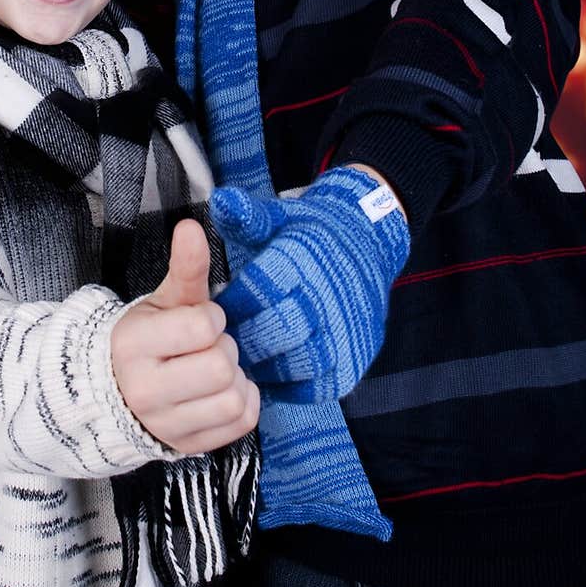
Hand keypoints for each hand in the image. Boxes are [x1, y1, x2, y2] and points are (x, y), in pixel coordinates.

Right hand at [110, 219, 259, 454]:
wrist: (112, 392)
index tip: (200, 320)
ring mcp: (166, 425)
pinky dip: (244, 401)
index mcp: (135, 346)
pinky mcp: (187, 446)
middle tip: (208, 345)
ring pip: (233, 398)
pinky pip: (241, 423)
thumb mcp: (162, 300)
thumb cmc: (144, 340)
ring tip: (216, 368)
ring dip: (235, 377)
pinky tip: (225, 389)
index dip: (210, 318)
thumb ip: (185, 267)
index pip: (201, 327)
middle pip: (221, 365)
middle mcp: (146, 391)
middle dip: (223, 347)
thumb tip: (192, 226)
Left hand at [209, 167, 409, 402]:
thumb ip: (245, 216)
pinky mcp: (355, 359)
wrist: (368, 244)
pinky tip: (273, 372)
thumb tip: (220, 201)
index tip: (217, 312)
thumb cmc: (308, 234)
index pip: (256, 294)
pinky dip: (290, 384)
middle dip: (246, 339)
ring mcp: (346, 331)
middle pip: (276, 331)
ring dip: (267, 365)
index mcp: (303, 260)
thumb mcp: (277, 217)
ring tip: (248, 357)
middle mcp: (328, 295)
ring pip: (297, 362)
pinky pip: (316, 385)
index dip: (232, 307)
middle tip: (225, 343)